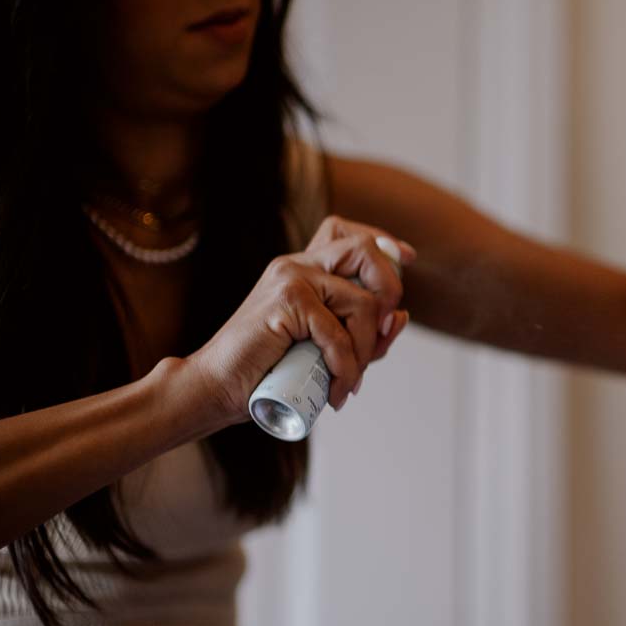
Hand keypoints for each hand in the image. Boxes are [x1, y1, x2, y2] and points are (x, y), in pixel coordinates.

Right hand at [181, 216, 417, 430]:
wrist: (218, 387)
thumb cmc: (269, 371)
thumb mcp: (327, 349)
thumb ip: (363, 333)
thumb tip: (400, 317)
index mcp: (304, 269)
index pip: (349, 234)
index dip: (384, 243)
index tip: (408, 260)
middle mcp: (298, 265)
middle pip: (364, 249)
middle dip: (390, 289)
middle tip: (380, 333)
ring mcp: (290, 278)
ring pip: (361, 301)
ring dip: (366, 349)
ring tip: (348, 381)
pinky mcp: (286, 300)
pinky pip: (338, 333)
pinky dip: (346, 367)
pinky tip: (337, 390)